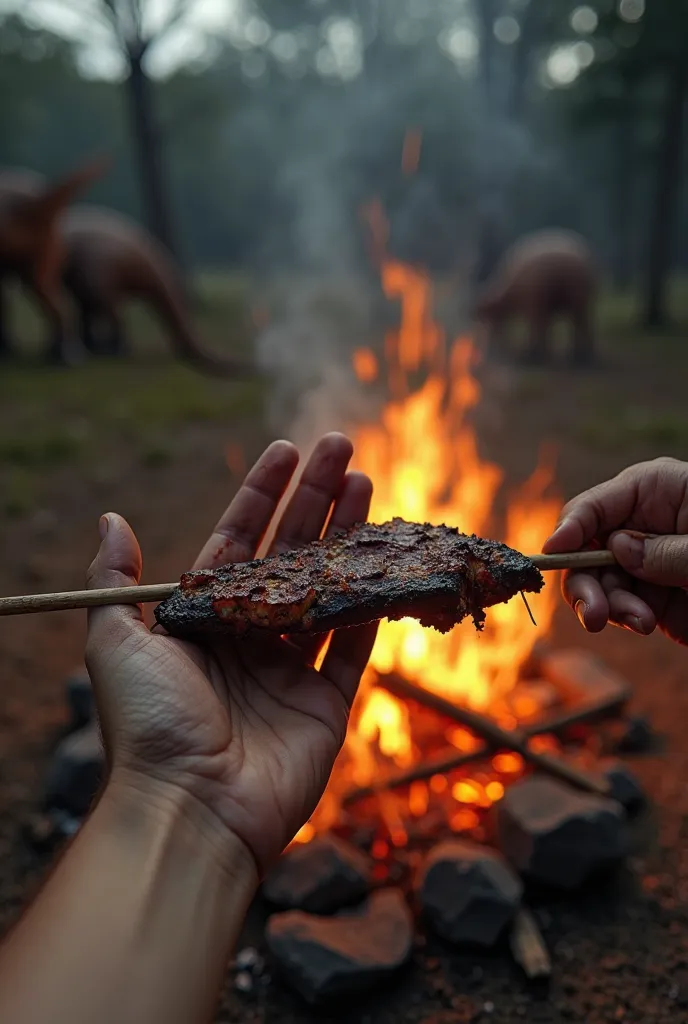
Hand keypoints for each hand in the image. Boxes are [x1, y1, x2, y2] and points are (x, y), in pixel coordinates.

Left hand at [85, 433, 376, 874]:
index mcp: (203, 618)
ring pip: (328, 589)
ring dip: (348, 538)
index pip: (238, 540)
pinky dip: (373, 605)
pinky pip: (356, 644)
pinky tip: (386, 559)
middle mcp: (248, 637)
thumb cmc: (148, 721)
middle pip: (290, 553)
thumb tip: (111, 517)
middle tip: (343, 448)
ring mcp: (291, 669)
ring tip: (368, 484)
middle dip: (317, 499)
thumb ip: (116, 579)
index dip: (263, 494)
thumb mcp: (115, 640)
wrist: (189, 810)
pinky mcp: (327, 703)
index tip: (288, 450)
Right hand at [543, 456, 687, 643]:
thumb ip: (667, 550)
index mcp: (657, 490)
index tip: (554, 552)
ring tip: (636, 622)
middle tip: (594, 614)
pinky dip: (626, 617)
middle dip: (585, 581)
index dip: (571, 528)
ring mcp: (648, 564)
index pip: (595, 505)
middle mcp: (643, 525)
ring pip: (599, 584)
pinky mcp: (656, 599)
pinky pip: (622, 607)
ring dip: (607, 605)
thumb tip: (617, 550)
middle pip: (586, 549)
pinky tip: (644, 623)